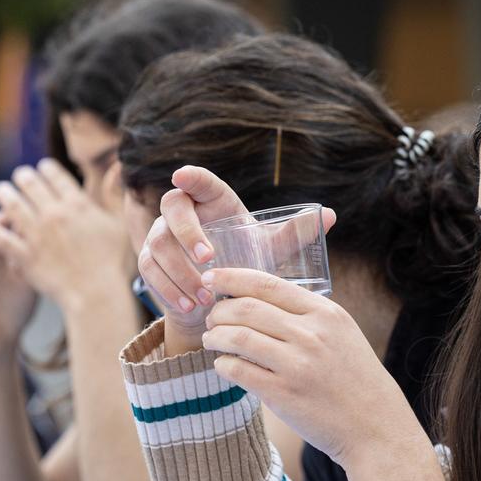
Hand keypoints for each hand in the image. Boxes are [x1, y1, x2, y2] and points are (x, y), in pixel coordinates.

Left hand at [0, 159, 130, 311]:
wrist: (97, 293)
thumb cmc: (114, 262)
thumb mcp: (121, 225)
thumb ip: (114, 196)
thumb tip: (116, 168)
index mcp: (78, 205)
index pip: (55, 175)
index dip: (46, 168)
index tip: (43, 168)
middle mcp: (54, 214)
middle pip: (30, 184)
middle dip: (23, 176)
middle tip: (20, 177)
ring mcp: (36, 234)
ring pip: (11, 203)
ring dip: (3, 193)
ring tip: (1, 190)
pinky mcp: (23, 255)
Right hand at [136, 166, 335, 349]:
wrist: (221, 297)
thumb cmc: (247, 261)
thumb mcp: (271, 249)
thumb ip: (294, 234)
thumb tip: (330, 215)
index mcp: (213, 202)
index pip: (199, 181)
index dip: (191, 176)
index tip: (183, 175)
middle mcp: (183, 213)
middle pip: (172, 207)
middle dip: (188, 232)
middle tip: (210, 259)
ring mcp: (161, 235)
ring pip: (159, 244)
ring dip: (180, 271)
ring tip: (206, 297)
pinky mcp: (150, 261)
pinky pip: (150, 270)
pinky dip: (168, 289)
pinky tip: (190, 305)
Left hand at [198, 268, 419, 466]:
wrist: (374, 424)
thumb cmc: (355, 378)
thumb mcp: (342, 334)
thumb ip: (308, 316)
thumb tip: (261, 300)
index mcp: (325, 313)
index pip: (267, 284)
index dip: (231, 277)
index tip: (211, 278)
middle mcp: (311, 334)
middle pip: (246, 308)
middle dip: (219, 310)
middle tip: (211, 317)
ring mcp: (297, 364)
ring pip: (237, 337)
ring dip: (215, 336)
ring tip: (211, 340)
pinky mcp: (283, 394)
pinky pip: (238, 370)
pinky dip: (223, 364)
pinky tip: (224, 365)